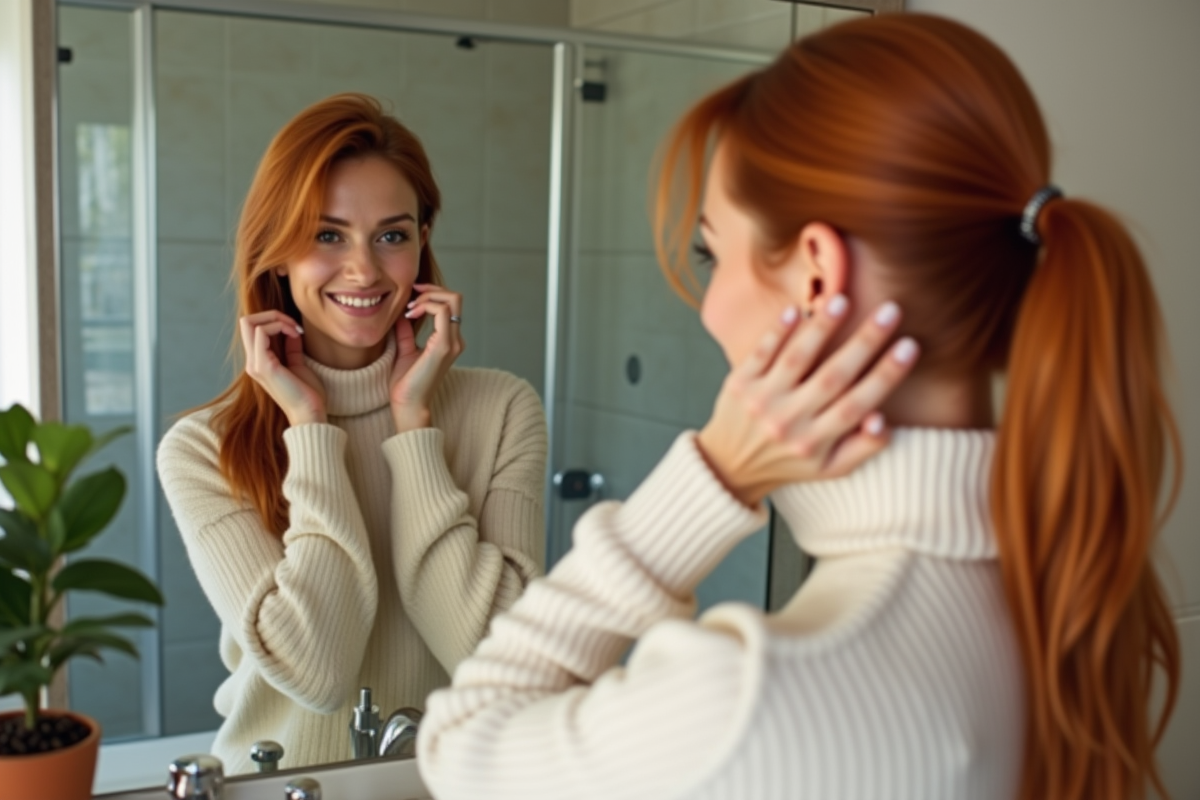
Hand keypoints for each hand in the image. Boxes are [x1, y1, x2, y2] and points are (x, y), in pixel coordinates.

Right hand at [239, 311, 326, 425]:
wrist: (310, 413)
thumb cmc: (307, 393)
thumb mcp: (297, 364)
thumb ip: (292, 348)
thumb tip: (292, 331)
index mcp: (258, 362)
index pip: (252, 329)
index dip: (273, 320)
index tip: (296, 329)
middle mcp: (252, 362)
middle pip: (246, 322)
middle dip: (272, 315)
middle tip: (294, 325)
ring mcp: (255, 364)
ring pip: (249, 323)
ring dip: (276, 319)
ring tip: (295, 329)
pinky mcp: (264, 365)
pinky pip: (262, 332)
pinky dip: (279, 326)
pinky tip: (295, 334)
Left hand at [390, 283, 465, 431]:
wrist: (407, 404)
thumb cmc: (406, 382)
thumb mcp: (405, 349)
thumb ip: (407, 330)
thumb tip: (402, 311)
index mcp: (450, 339)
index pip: (451, 304)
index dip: (432, 293)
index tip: (411, 297)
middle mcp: (456, 339)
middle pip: (456, 298)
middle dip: (432, 290)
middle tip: (412, 295)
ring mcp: (452, 342)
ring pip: (452, 300)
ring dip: (428, 297)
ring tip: (410, 308)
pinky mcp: (444, 346)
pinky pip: (442, 312)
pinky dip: (426, 306)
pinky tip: (409, 314)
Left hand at [696, 296, 918, 506]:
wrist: (728, 465)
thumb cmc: (790, 461)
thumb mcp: (831, 467)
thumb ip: (864, 447)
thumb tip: (883, 419)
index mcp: (814, 442)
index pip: (857, 405)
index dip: (886, 376)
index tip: (910, 346)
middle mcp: (787, 421)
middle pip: (832, 377)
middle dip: (865, 343)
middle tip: (891, 311)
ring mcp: (761, 401)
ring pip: (796, 359)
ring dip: (820, 328)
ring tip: (843, 301)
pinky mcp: (738, 384)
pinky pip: (761, 352)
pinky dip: (778, 331)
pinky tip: (798, 309)